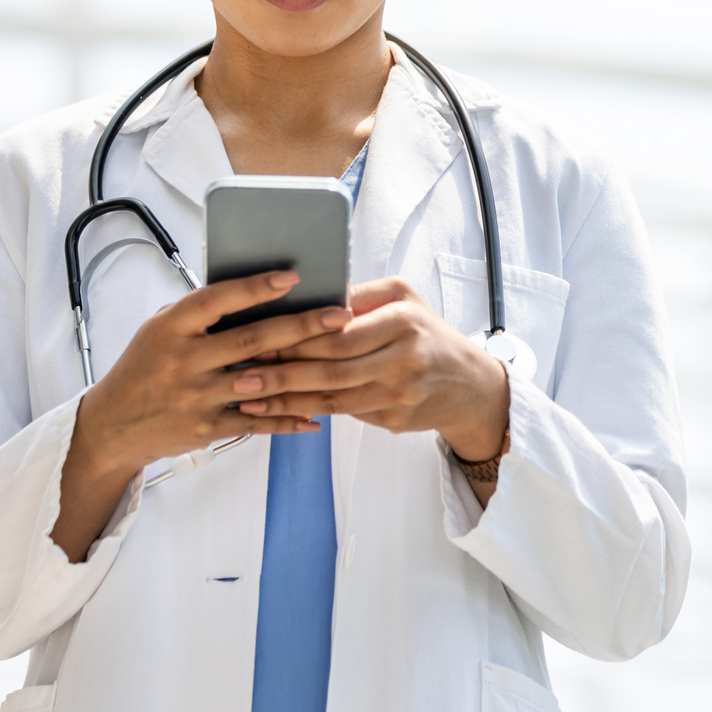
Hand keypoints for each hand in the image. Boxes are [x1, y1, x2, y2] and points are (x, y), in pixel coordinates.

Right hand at [52, 270, 347, 560]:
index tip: (292, 277)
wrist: (112, 426)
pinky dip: (286, 420)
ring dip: (302, 371)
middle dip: (301, 325)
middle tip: (339, 315)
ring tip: (339, 359)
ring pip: (260, 381)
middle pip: (252, 340)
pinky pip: (255, 422)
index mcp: (171, 328)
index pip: (217, 299)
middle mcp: (184, 361)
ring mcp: (196, 397)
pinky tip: (313, 415)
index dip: (256, 287)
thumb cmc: (143, 368)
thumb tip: (249, 288)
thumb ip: (198, 313)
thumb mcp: (158, 330)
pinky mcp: (206, 428)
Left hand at [229, 277, 509, 464]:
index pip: (338, 332)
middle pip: (331, 368)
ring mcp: (399, 394)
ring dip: (285, 400)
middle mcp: (403, 358)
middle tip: (240, 373)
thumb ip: (359, 296)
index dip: (296, 338)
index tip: (258, 338)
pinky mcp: (394, 420)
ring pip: (332, 398)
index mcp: (402, 322)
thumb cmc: (429, 334)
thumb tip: (310, 292)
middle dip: (281, 372)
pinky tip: (279, 412)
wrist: (471, 385)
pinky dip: (308, 413)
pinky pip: (344, 415)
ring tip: (246, 397)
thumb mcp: (404, 299)